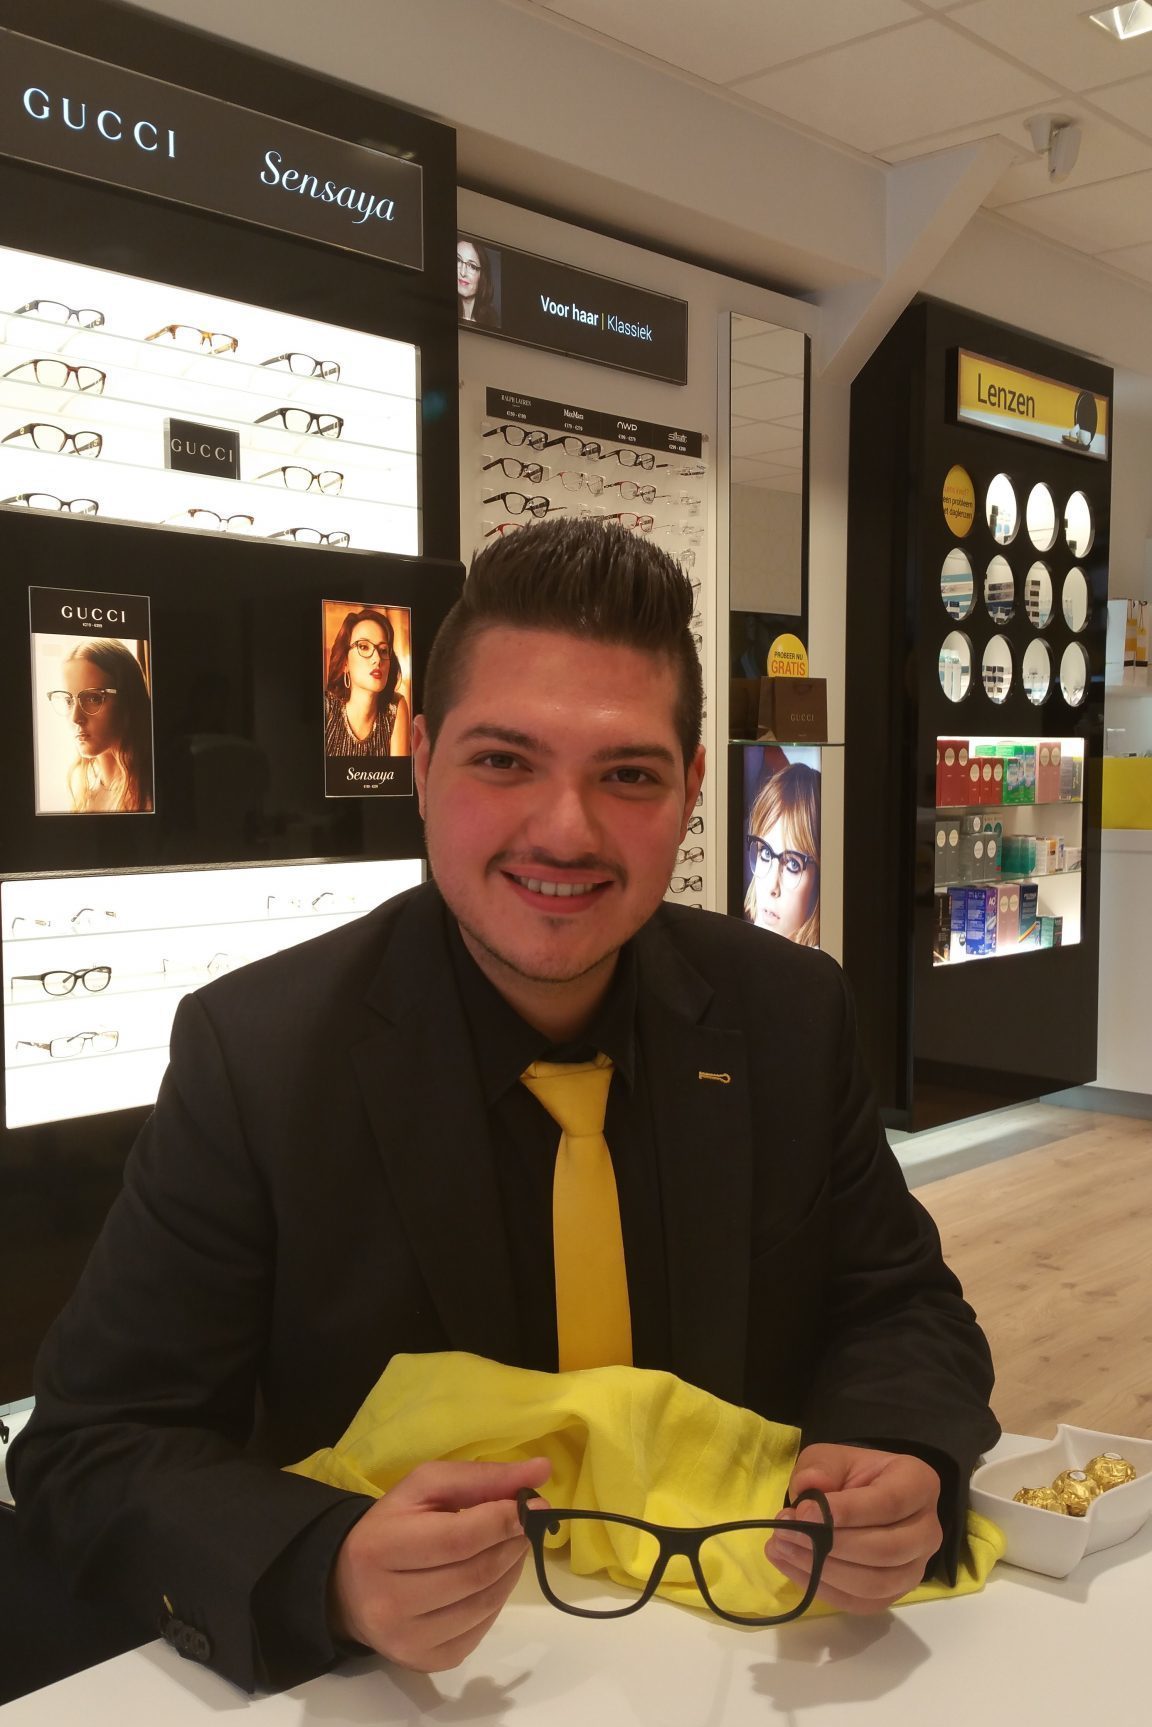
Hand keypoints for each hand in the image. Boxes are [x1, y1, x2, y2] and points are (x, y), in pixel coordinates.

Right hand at [329, 1456, 550, 1671]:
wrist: (350, 1587)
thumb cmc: (393, 1526)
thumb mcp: (426, 1487)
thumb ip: (482, 1477)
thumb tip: (541, 1471)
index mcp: (382, 1548)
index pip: (460, 1538)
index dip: (504, 1521)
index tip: (534, 1505)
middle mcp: (390, 1603)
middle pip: (477, 1574)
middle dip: (513, 1544)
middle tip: (525, 1525)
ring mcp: (408, 1640)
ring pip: (485, 1604)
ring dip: (511, 1571)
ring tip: (509, 1547)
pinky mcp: (427, 1663)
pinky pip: (480, 1630)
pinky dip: (496, 1600)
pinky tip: (490, 1579)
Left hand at [766, 1443, 941, 1613]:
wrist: (860, 1499)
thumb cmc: (850, 1476)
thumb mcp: (831, 1457)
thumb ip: (819, 1467)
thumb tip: (811, 1489)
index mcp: (919, 1484)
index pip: (889, 1503)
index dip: (847, 1511)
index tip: (804, 1511)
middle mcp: (928, 1530)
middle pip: (886, 1550)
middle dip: (830, 1544)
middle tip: (786, 1531)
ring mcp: (915, 1568)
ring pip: (875, 1583)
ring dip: (824, 1570)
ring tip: (783, 1548)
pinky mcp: (895, 1594)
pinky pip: (862, 1603)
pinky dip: (824, 1589)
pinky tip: (793, 1568)